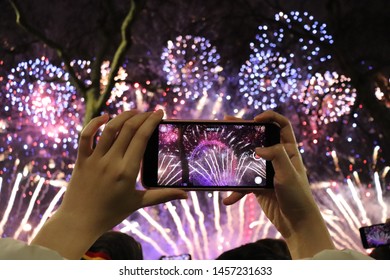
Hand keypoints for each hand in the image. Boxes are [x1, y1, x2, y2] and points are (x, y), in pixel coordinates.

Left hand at [31, 110, 186, 258]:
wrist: (80, 222)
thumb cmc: (111, 214)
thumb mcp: (138, 203)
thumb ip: (163, 196)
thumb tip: (186, 195)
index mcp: (127, 171)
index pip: (142, 137)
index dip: (152, 121)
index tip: (160, 113)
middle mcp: (111, 162)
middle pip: (128, 129)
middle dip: (141, 116)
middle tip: (150, 113)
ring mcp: (95, 159)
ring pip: (109, 128)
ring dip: (123, 116)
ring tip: (134, 113)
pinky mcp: (81, 160)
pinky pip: (85, 136)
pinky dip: (94, 123)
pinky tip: (105, 117)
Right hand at [223, 111, 333, 258]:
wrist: (297, 223)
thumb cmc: (298, 196)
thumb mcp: (288, 174)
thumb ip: (276, 156)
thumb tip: (259, 148)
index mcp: (289, 151)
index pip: (282, 126)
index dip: (271, 117)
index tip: (256, 118)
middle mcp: (278, 158)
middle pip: (260, 138)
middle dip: (245, 129)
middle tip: (229, 121)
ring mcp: (267, 172)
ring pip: (248, 159)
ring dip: (235, 156)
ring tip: (221, 148)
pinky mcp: (259, 185)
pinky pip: (244, 184)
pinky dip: (236, 191)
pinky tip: (228, 199)